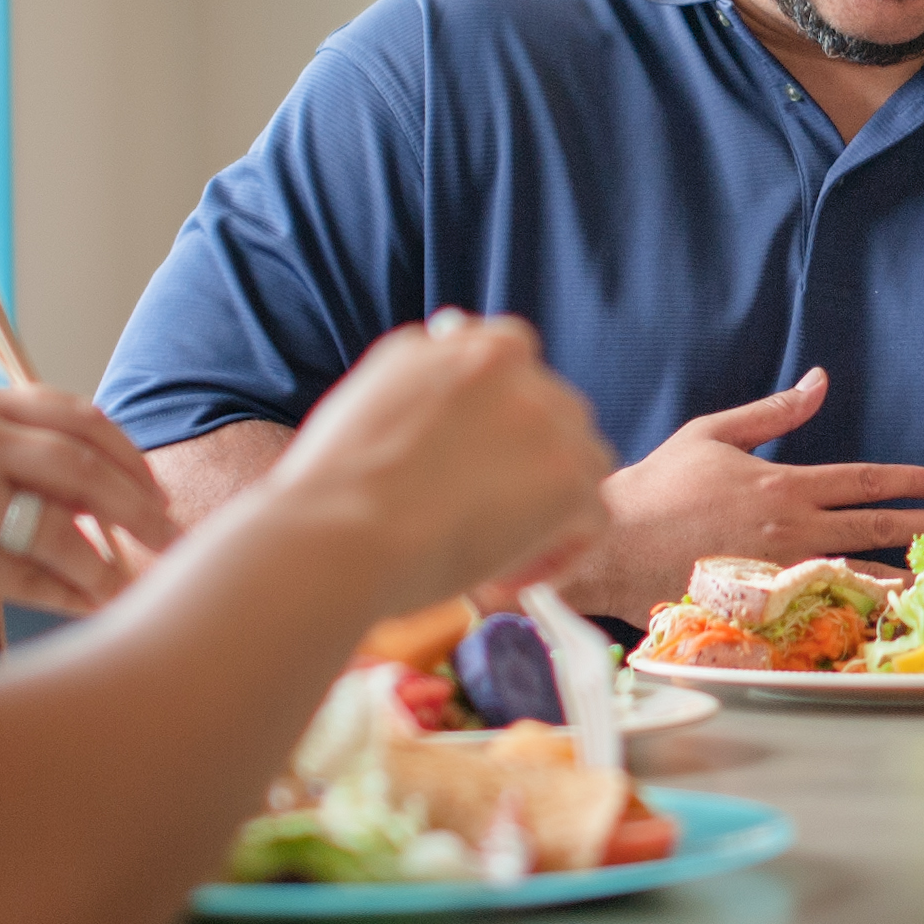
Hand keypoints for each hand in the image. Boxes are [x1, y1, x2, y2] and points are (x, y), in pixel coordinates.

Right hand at [0, 383, 173, 618]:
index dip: (128, 458)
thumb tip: (95, 496)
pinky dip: (68, 593)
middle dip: (138, 505)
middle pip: (84, 464)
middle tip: (168, 537)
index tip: (155, 491)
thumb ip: (8, 454)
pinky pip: (28, 577)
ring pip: (62, 527)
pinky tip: (87, 605)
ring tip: (126, 584)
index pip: (78, 418)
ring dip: (107, 561)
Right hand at [259, 314, 615, 608]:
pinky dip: (560, 554)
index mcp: (462, 343)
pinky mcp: (568, 480)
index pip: (512, 359)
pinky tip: (508, 580)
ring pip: (582, 462)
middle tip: (480, 517)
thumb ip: (424, 377)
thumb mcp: (372, 393)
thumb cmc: (331, 485)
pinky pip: (591, 519)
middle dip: (528, 466)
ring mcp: (546, 419)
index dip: (502, 417)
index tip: (476, 460)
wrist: (338, 531)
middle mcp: (511, 365)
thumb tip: (453, 363)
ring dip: (548, 509)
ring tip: (492, 555)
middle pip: (555, 414)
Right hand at [578, 368, 923, 619]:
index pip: (862, 480)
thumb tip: (818, 381)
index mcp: (782, 485)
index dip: (907, 481)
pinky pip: (823, 610)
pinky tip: (887, 614)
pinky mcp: (763, 609)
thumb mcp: (713, 434)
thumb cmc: (658, 486)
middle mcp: (791, 530)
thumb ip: (772, 413)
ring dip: (905, 573)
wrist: (612, 545)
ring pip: (858, 573)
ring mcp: (779, 574)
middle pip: (875, 526)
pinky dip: (859, 611)